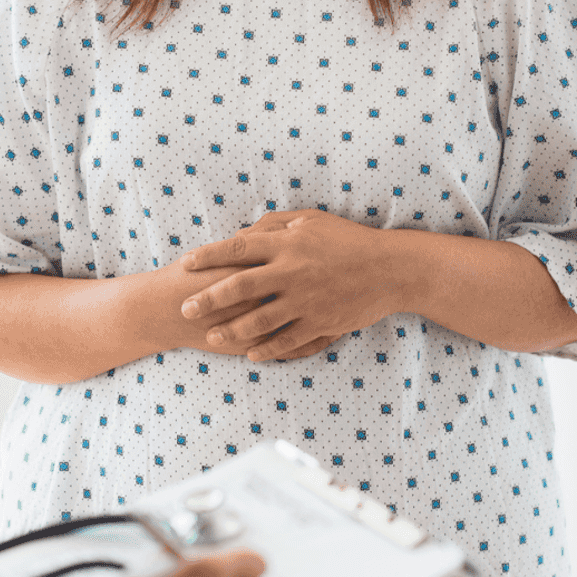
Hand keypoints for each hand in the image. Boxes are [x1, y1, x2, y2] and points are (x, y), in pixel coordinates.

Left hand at [178, 210, 413, 361]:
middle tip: (185, 309)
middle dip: (208, 299)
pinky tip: (250, 354)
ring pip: (258, 319)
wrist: (391, 269)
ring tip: (212, 338)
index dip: (208, 256)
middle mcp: (292, 272)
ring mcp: (305, 300)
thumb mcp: (312, 221)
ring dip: (231, 331)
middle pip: (239, 286)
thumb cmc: (349, 240)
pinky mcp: (320, 323)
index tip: (185, 263)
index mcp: (288, 243)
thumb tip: (243, 234)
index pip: (238, 248)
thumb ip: (276, 225)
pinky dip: (267, 349)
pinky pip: (287, 341)